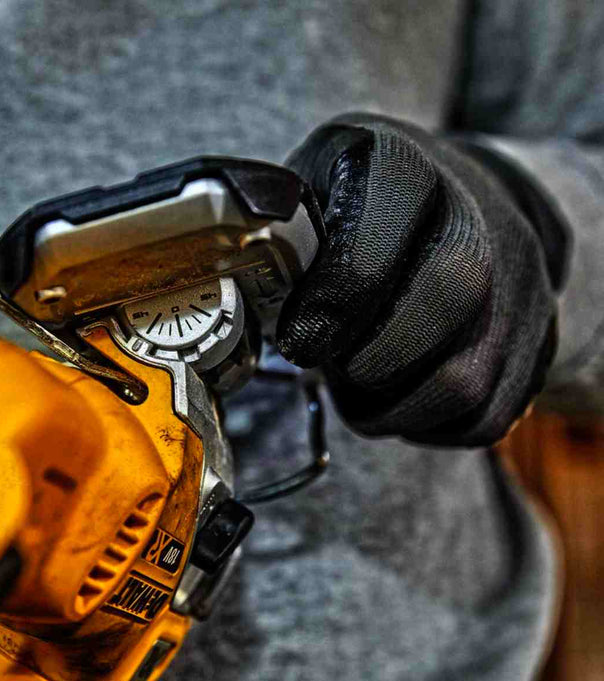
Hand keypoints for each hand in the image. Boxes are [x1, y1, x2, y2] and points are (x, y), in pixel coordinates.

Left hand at [277, 114, 564, 445]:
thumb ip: (274, 233)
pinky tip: (396, 392)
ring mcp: (521, 285)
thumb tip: (231, 293)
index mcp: (405, 168)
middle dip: (365, 360)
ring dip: (389, 405)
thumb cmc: (366, 207)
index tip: (299, 337)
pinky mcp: (537, 343)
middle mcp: (482, 219)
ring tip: (358, 380)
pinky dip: (423, 424)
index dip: (334, 298)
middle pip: (443, 304)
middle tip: (330, 360)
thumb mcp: (313, 189)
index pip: (382, 231)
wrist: (464, 200)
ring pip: (462, 382)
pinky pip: (481, 419)